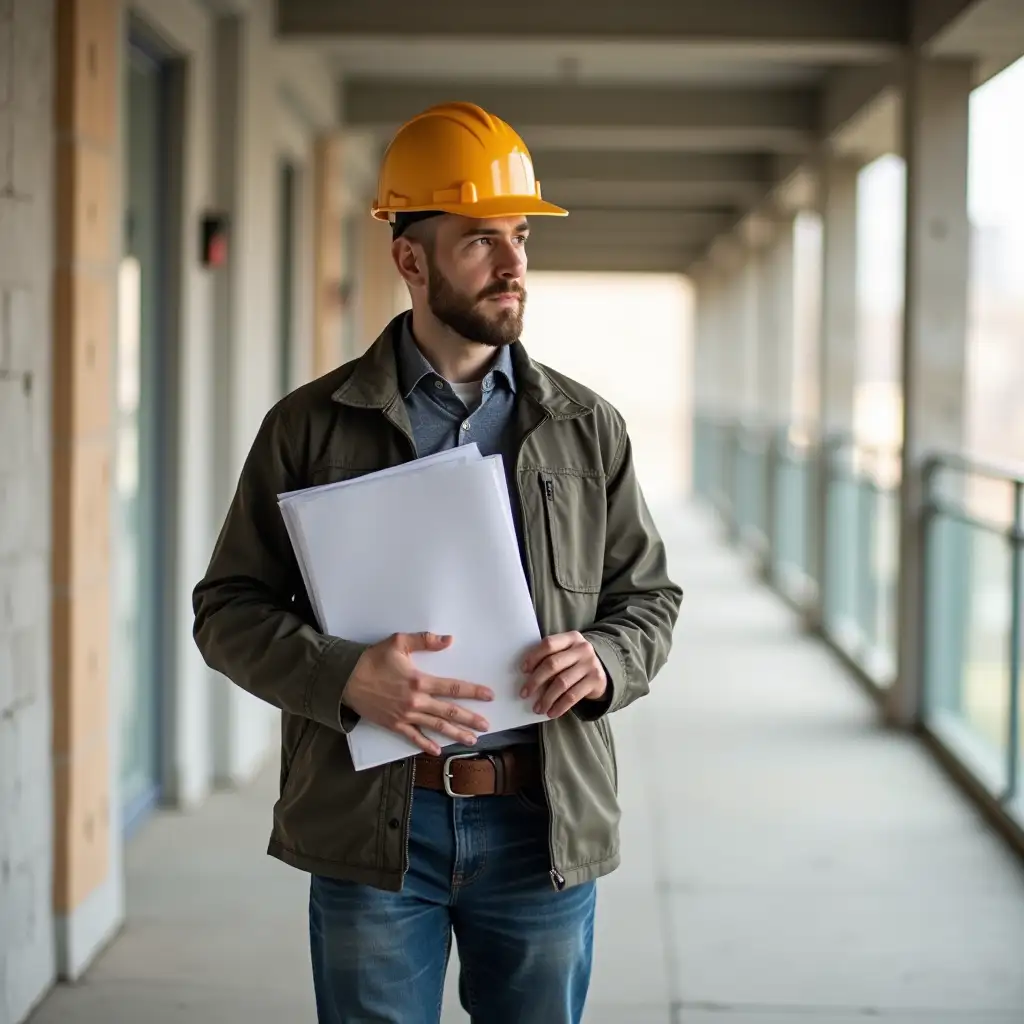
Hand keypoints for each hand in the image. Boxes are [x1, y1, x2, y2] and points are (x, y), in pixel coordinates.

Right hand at [342, 632, 492, 755]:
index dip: (472, 692)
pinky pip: (413, 737)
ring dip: (455, 734)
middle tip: (487, 726)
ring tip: (472, 740)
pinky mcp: (394, 724)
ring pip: (435, 727)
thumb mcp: (399, 642)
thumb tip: (449, 640)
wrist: (346, 679)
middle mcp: (415, 701)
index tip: (489, 696)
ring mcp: (405, 716)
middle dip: (469, 719)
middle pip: (448, 712)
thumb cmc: (373, 659)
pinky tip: (438, 751)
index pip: (452, 688)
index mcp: (419, 681)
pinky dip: (426, 745)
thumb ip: (425, 641)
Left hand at [520, 631, 606, 718]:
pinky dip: (560, 706)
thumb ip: (550, 657)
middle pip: (553, 664)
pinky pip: (573, 696)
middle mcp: (583, 648)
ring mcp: (591, 664)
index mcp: (571, 638)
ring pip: (562, 683)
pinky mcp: (596, 680)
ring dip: (546, 698)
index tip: (523, 670)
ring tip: (538, 708)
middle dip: (535, 681)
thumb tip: (526, 676)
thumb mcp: (566, 652)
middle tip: (525, 693)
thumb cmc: (575, 662)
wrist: (602, 671)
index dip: (533, 657)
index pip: (549, 644)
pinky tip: (551, 712)